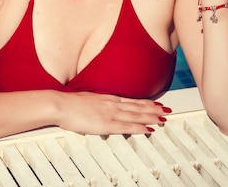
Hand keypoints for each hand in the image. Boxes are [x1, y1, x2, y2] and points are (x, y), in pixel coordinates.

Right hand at [55, 91, 169, 134]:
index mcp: (107, 98)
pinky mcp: (106, 124)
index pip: (131, 101)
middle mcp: (112, 104)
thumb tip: (99, 109)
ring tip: (163, 118)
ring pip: (136, 115)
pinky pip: (127, 126)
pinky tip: (148, 129)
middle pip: (138, 107)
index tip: (156, 103)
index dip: (145, 102)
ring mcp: (110, 113)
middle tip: (166, 110)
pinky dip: (139, 127)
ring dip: (151, 117)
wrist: (60, 104)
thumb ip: (96, 104)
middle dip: (153, 109)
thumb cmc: (69, 104)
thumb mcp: (86, 100)